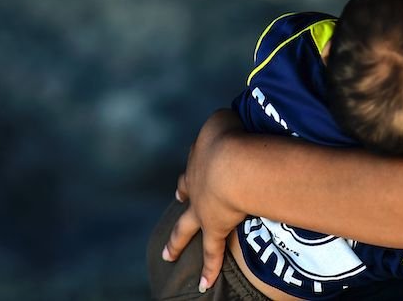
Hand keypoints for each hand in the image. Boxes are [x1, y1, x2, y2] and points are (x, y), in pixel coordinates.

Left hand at [162, 109, 245, 290]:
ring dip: (176, 242)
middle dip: (181, 195)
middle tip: (177, 200)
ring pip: (185, 227)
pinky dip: (209, 268)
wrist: (231, 164)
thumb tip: (234, 121)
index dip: (199, 159)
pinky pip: (212, 252)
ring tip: (167, 255)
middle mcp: (195, 182)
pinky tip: (204, 284)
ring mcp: (201, 207)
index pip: (197, 158)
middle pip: (185, 189)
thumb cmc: (231, 136)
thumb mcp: (226, 118)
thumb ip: (228, 121)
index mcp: (200, 155)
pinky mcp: (214, 227)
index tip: (200, 160)